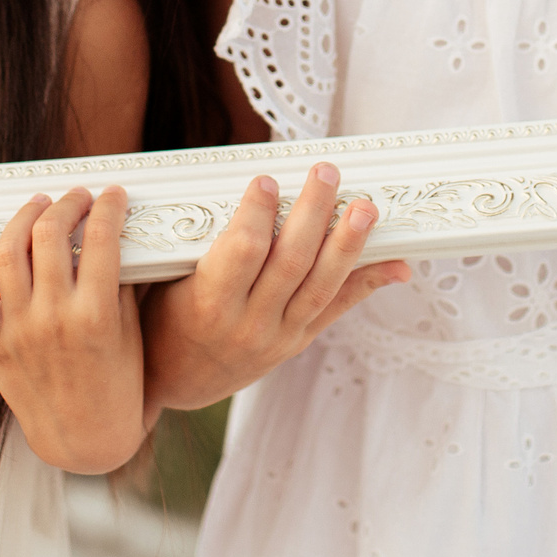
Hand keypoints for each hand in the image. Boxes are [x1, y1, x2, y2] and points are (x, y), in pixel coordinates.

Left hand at [0, 187, 145, 473]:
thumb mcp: (130, 332)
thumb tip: (112, 235)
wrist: (85, 438)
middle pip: (51, 234)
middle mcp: (54, 318)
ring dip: (25, 217)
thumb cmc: (116, 387)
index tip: (114, 196)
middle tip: (79, 198)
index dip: (108, 206)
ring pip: (11, 251)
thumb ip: (120, 283)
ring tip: (40, 206)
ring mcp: (19, 330)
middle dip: (68, 204)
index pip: (101, 237)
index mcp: (97, 315)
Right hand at [142, 163, 408, 415]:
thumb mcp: (162, 281)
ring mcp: (277, 336)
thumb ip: (189, 241)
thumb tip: (209, 185)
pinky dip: (368, 284)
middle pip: (291, 261)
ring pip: (321, 285)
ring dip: (348, 243)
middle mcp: (247, 324)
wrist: (172, 383)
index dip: (256, 214)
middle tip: (326, 173)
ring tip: (366, 208)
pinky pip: (336, 309)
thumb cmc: (161, 319)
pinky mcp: (297, 342)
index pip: (241, 252)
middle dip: (313, 213)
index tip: (267, 179)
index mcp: (207, 304)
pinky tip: (395, 264)